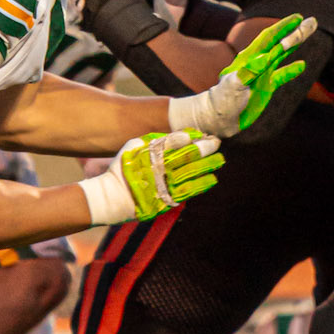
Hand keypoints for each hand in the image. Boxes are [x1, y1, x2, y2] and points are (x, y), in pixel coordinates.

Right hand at [82, 131, 223, 226]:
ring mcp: (163, 184)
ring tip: (220, 159)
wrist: (112, 198)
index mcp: (149, 153)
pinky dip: (201, 184)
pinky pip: (188, 191)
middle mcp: (158, 168)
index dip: (191, 136)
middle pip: (187, 156)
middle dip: (204, 148)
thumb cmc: (123, 169)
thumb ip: (155, 140)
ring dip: (207, 165)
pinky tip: (212, 178)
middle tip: (216, 142)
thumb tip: (180, 135)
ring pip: (191, 173)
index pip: (175, 141)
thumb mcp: (133, 147)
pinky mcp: (166, 199)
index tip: (202, 133)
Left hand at [168, 14, 314, 138]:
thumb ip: (249, 72)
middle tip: (312, 21)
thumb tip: (265, 58)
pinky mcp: (265, 87)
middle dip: (295, 32)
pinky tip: (302, 65)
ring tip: (309, 31)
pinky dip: (291, 70)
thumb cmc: (222, 102)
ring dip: (295, 43)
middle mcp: (257, 63)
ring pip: (282, 54)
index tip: (297, 18)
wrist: (217, 118)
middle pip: (279, 43)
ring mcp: (262, 74)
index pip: (268, 38)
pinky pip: (281, 75)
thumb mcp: (234, 86)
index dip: (283, 27)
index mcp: (249, 59)